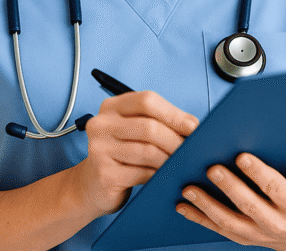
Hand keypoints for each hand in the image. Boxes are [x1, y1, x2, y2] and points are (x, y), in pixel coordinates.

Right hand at [72, 91, 198, 216]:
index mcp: (111, 106)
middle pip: (149, 127)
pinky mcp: (104, 173)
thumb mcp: (135, 130)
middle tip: (189, 150)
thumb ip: (159, 122)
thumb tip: (193, 125)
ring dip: (169, 159)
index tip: (193, 127)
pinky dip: (157, 175)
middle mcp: (101, 124)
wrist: (92, 185)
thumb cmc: (122, 154)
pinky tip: (161, 176)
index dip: (174, 113)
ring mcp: (99, 148)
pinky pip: (141, 173)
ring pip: (148, 151)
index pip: (146, 101)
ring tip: (178, 164)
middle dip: (175, 140)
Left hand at [176, 142, 285, 250]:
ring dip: (206, 205)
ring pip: (229, 221)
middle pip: (249, 205)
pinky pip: (219, 230)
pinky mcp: (244, 238)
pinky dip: (199, 219)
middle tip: (211, 168)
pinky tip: (183, 206)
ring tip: (188, 188)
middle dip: (229, 186)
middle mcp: (276, 223)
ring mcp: (258, 234)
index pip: (275, 189)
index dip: (258, 173)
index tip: (242, 156)